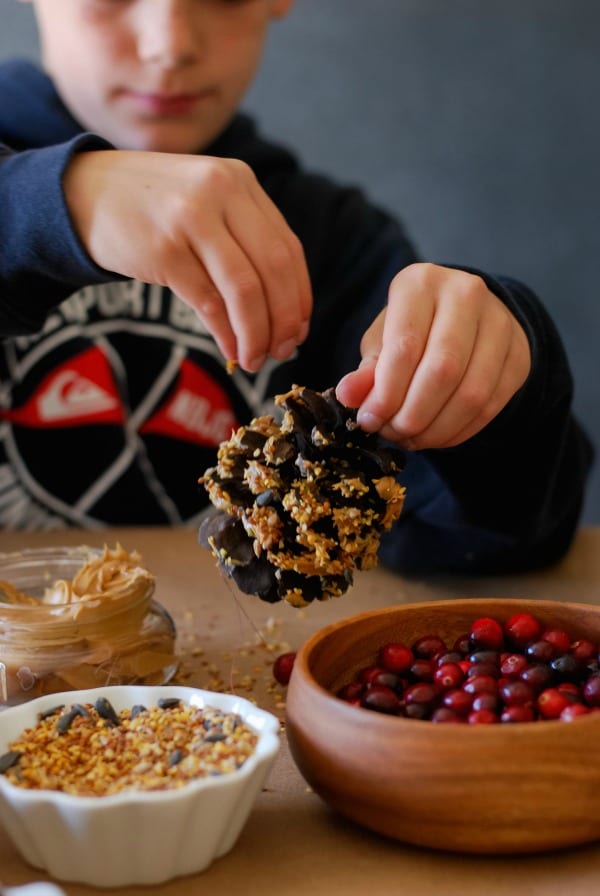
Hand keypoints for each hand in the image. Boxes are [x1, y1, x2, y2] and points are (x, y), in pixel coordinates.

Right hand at [63, 150, 311, 371]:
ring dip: (256, 333)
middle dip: (284, 320)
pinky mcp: (163, 249)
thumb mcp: (206, 206)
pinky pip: (208, 302)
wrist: (84, 193)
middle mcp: (221, 192)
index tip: (299, 329)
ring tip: (256, 359)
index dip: (299, 296)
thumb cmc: (153, 209)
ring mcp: (191, 218)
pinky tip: (231, 351)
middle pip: (274, 269)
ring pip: (244, 289)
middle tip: (284, 352)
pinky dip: (226, 333)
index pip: (288, 248)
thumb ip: (243, 243)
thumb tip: (283, 315)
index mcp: (240, 182)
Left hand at [336, 263, 530, 449]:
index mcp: (422, 282)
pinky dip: (459, 431)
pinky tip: (437, 435)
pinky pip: (491, 406)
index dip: (386, 393)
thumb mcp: (381, 340)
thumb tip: (348, 396)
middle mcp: (466, 294)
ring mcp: (500, 323)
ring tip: (412, 438)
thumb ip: (366, 371)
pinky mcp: (519, 353)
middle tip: (393, 433)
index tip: (369, 420)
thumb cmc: (412, 328)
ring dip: (437, 428)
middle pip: (442, 370)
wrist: (464, 316)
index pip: (405, 346)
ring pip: (471, 393)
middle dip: (412, 415)